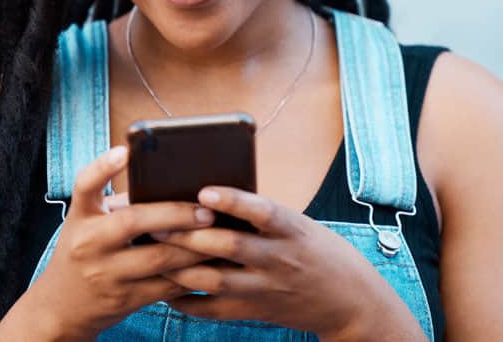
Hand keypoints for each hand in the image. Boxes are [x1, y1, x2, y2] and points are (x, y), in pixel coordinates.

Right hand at [28, 146, 217, 340]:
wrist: (61, 306)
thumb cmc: (85, 252)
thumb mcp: (89, 224)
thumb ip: (120, 205)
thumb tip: (172, 183)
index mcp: (80, 217)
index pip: (85, 186)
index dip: (103, 167)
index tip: (125, 151)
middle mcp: (89, 244)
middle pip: (134, 222)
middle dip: (176, 214)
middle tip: (207, 210)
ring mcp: (106, 275)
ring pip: (159, 259)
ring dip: (195, 246)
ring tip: (221, 233)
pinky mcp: (124, 300)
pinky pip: (165, 286)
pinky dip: (191, 274)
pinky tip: (211, 264)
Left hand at [154, 187, 425, 340]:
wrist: (349, 300)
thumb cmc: (317, 251)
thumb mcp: (299, 225)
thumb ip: (261, 216)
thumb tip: (209, 198)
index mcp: (292, 229)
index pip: (262, 211)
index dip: (233, 201)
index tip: (204, 192)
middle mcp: (279, 258)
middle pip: (229, 246)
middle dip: (189, 235)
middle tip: (156, 222)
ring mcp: (266, 288)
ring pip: (216, 279)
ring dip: (181, 266)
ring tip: (153, 251)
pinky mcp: (256, 311)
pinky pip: (214, 309)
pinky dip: (187, 300)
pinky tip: (165, 287)